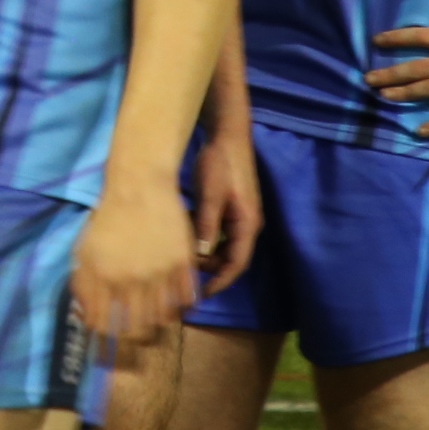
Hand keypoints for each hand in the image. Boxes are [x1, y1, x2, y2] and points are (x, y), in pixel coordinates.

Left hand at [71, 174, 200, 346]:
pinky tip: (174, 307)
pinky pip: (186, 300)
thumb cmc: (107, 218)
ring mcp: (158, 273)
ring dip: (157, 327)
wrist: (139, 187)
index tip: (106, 352)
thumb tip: (84, 317)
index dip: (104, 344)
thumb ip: (82, 284)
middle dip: (134, 344)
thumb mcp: (84, 250)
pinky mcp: (181, 264)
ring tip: (154, 326)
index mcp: (102, 277)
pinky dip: (181, 309)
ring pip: (162, 319)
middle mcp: (130, 280)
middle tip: (135, 346)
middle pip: (135, 330)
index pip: (102, 325)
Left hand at [191, 122, 263, 297]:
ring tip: (180, 247)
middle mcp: (247, 225)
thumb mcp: (210, 194)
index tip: (201, 295)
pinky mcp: (231, 208)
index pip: (237, 264)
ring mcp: (240, 216)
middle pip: (229, 257)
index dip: (220, 282)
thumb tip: (201, 256)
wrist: (228, 134)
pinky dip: (203, 234)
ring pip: (222, 245)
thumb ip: (206, 225)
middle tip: (182, 265)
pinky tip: (185, 226)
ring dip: (203, 249)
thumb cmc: (220, 163)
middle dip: (207, 266)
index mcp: (248, 225)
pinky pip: (218, 231)